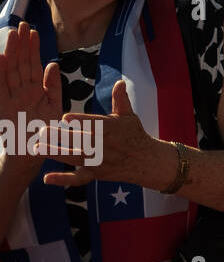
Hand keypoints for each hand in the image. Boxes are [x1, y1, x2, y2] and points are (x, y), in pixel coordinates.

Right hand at [0, 22, 61, 182]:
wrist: (29, 158)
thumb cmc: (44, 133)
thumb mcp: (53, 107)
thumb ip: (52, 86)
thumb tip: (51, 64)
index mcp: (35, 90)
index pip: (33, 65)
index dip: (33, 49)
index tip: (33, 31)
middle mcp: (21, 92)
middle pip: (21, 64)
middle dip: (21, 45)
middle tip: (22, 25)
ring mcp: (11, 99)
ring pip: (12, 72)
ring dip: (12, 53)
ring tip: (12, 34)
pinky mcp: (3, 108)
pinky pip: (0, 88)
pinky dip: (0, 73)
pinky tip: (0, 58)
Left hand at [36, 80, 170, 189]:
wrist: (146, 160)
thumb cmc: (134, 134)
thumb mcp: (129, 115)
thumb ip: (120, 99)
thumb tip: (119, 82)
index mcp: (111, 129)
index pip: (95, 124)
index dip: (80, 121)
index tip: (65, 117)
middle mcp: (104, 146)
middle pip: (80, 141)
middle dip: (60, 136)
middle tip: (42, 131)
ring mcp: (99, 161)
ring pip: (74, 157)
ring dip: (55, 153)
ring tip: (38, 148)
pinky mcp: (95, 174)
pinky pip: (77, 179)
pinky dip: (62, 179)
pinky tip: (47, 178)